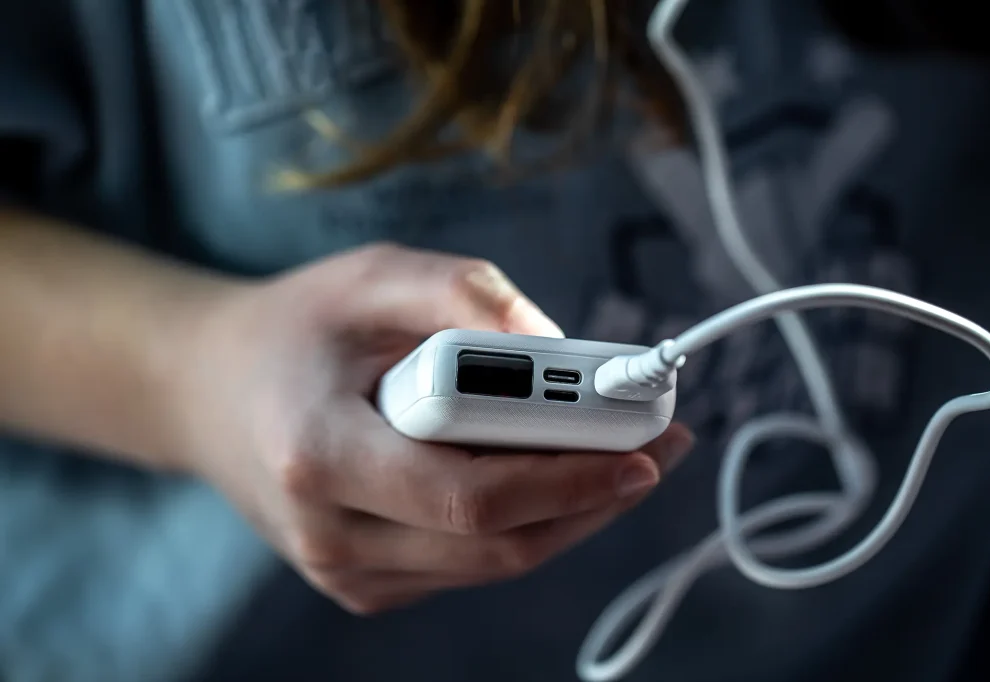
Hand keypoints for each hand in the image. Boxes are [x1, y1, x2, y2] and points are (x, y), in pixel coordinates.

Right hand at [180, 243, 694, 613]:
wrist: (209, 392)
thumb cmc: (294, 329)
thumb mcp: (370, 275)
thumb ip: (464, 292)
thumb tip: (555, 343)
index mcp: (321, 455)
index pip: (471, 495)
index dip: (570, 475)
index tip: (645, 441)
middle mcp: (329, 536)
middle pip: (500, 544)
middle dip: (593, 496)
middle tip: (657, 446)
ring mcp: (346, 573)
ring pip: (496, 563)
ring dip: (572, 513)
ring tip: (623, 455)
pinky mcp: (365, 585)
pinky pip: (471, 564)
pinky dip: (528, 524)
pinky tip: (556, 474)